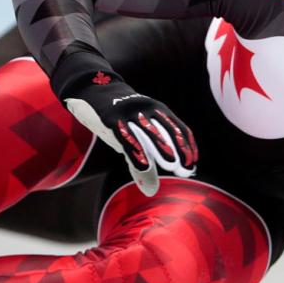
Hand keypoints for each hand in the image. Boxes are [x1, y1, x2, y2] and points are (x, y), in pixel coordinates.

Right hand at [61, 68, 196, 195]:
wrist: (91, 91)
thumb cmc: (118, 119)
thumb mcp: (133, 136)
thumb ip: (142, 162)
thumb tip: (152, 191)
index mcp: (158, 110)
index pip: (178, 127)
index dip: (187, 146)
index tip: (192, 164)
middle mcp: (147, 109)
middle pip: (167, 129)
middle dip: (179, 149)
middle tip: (187, 168)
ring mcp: (129, 112)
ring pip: (148, 131)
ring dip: (162, 147)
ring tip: (173, 165)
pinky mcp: (111, 118)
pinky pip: (126, 136)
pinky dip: (136, 151)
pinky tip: (144, 165)